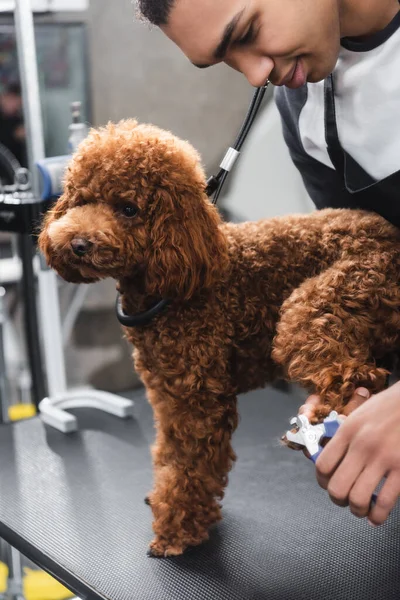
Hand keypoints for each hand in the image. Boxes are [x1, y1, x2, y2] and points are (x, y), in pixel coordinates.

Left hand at [300, 382, 399, 525]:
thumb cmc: (389, 407)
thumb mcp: (360, 414)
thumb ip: (345, 436)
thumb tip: (331, 458)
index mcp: (348, 430)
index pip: (323, 464)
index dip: (322, 481)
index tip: (327, 484)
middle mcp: (362, 445)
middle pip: (337, 487)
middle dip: (338, 499)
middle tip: (344, 500)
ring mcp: (383, 459)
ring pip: (358, 498)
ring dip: (357, 510)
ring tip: (361, 509)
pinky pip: (385, 501)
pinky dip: (378, 516)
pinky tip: (377, 517)